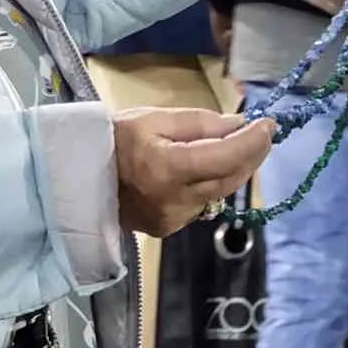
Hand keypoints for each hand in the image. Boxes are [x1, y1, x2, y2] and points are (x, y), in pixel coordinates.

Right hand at [113, 108, 274, 237]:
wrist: (78, 176)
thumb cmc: (113, 139)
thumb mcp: (154, 119)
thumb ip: (200, 123)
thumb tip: (240, 124)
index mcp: (168, 168)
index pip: (227, 157)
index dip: (253, 141)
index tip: (269, 124)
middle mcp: (175, 200)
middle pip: (230, 178)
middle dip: (252, 155)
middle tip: (263, 134)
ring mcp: (173, 219)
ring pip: (219, 193)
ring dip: (233, 170)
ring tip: (237, 147)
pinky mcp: (170, 228)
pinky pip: (202, 204)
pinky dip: (210, 185)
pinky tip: (204, 170)